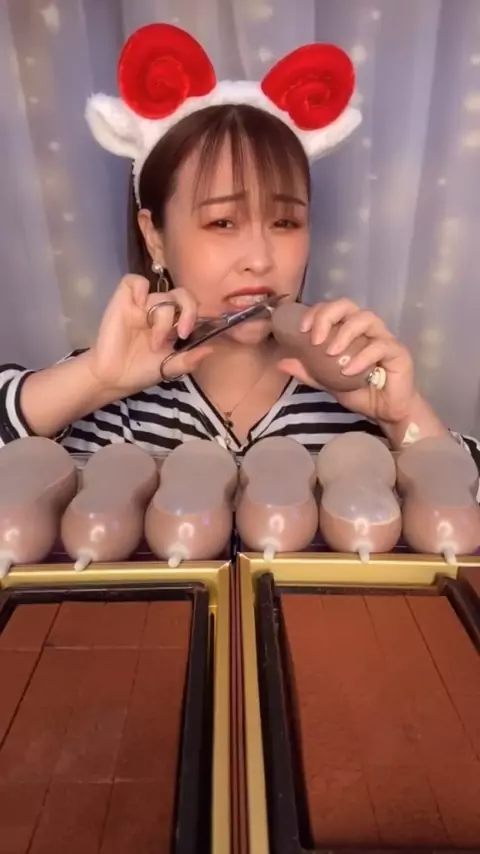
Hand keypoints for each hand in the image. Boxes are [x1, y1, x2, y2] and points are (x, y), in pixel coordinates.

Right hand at [87, 275, 212, 395]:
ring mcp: (142, 304)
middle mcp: (159, 312)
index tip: (201, 330)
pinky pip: (135, 281)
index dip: (199, 314)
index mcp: (173, 325)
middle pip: (182, 295)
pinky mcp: (123, 300)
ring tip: (155, 342)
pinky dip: (140, 290)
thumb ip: (190, 359)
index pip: (192, 308)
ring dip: (164, 320)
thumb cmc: (139, 372)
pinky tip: (139, 310)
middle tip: (183, 332)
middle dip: (188, 312)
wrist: (112, 377)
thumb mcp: (169, 368)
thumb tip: (211, 350)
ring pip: (163, 295)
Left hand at [277, 298, 415, 422]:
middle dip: (328, 316)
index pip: (333, 309)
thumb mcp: (328, 382)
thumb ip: (308, 371)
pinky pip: (380, 346)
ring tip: (331, 353)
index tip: (301, 329)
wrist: (386, 412)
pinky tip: (349, 371)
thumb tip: (282, 363)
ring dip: (344, 333)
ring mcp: (384, 337)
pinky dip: (362, 357)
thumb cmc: (360, 391)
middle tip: (315, 339)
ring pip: (366, 318)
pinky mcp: (398, 352)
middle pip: (349, 305)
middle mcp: (368, 329)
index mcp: (351, 330)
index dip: (316, 312)